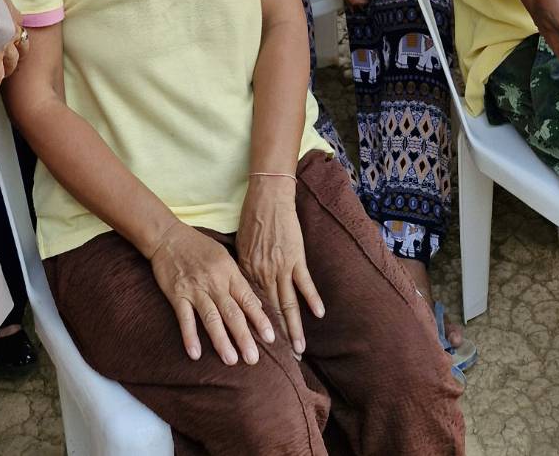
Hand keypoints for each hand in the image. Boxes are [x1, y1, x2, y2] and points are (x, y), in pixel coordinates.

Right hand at [0, 0, 29, 94]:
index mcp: (9, 10)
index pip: (16, 21)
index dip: (14, 29)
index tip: (10, 32)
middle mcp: (12, 28)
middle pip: (21, 43)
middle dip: (20, 51)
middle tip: (16, 57)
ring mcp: (5, 45)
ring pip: (12, 60)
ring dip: (10, 67)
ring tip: (6, 73)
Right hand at [149, 220, 274, 364]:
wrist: (168, 236)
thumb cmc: (199, 247)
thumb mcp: (224, 257)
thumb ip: (239, 281)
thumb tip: (256, 304)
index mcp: (229, 273)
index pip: (248, 299)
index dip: (259, 319)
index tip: (271, 338)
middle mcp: (214, 282)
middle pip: (232, 312)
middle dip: (243, 336)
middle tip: (253, 359)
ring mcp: (195, 289)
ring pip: (211, 317)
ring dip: (221, 340)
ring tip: (231, 360)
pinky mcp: (177, 294)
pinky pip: (184, 317)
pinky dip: (190, 335)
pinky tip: (195, 354)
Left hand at [237, 177, 322, 354]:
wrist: (267, 198)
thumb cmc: (252, 219)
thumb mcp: (240, 246)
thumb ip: (243, 269)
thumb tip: (244, 289)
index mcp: (247, 272)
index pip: (253, 308)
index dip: (259, 330)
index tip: (263, 348)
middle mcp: (263, 274)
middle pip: (271, 312)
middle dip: (279, 338)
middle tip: (286, 361)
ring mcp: (280, 267)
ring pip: (288, 304)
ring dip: (294, 328)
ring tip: (299, 349)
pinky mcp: (295, 258)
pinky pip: (304, 283)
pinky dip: (312, 298)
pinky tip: (318, 314)